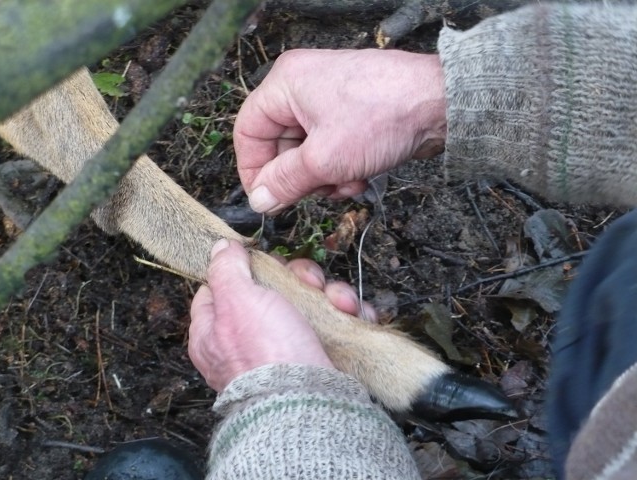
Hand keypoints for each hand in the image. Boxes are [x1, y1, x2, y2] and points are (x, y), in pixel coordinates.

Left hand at [188, 239, 375, 391]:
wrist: (307, 405)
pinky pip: (333, 324)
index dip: (246, 268)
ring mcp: (285, 347)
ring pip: (308, 302)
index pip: (223, 286)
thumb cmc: (265, 353)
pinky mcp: (316, 356)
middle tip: (308, 282)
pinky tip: (353, 315)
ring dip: (330, 295)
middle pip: (273, 289)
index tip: (264, 262)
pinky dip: (346, 316)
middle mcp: (249, 338)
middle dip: (298, 278)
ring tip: (339, 304)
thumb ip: (225, 269)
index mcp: (217, 328)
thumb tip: (219, 247)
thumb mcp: (237, 301)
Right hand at [234, 49, 446, 213]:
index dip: (252, 169)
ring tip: (346, 182)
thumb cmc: (383, 116)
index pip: (248, 131)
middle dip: (299, 176)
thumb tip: (260, 200)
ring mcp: (328, 101)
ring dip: (323, 177)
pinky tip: (360, 177)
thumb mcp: (325, 159)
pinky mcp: (350, 115)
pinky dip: (340, 169)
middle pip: (279, 145)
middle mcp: (302, 88)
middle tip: (315, 193)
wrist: (440, 104)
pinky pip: (329, 150)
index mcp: (285, 85)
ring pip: (306, 153)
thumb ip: (286, 182)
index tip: (265, 199)